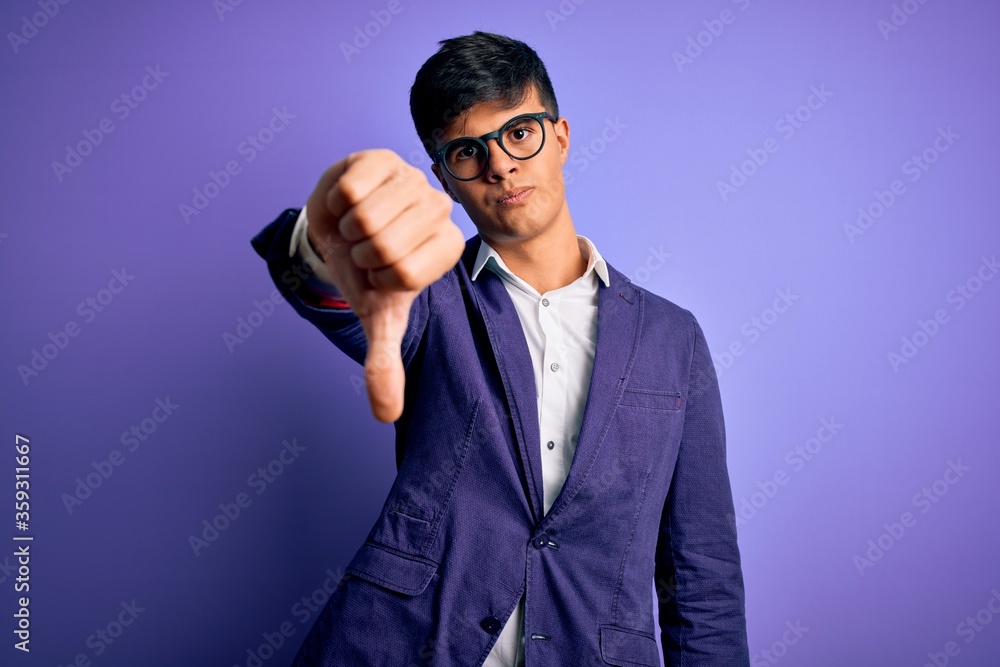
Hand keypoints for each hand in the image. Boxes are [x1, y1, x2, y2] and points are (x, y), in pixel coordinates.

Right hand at [305, 149, 465, 422]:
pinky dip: (335, 202)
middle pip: (384, 244)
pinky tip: (348, 204)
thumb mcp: (377, 316)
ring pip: (367, 215)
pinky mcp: (382, 157)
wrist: (339, 228)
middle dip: (360, 254)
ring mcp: (412, 179)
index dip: (378, 279)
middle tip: (366, 249)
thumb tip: (386, 414)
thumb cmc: (366, 271)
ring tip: (358, 227)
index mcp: (447, 249)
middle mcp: (440, 210)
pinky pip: (351, 187)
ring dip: (348, 228)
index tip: (381, 275)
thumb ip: (385, 363)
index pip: (406, 273)